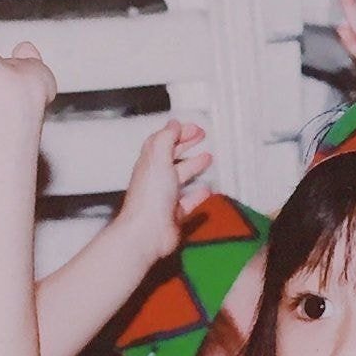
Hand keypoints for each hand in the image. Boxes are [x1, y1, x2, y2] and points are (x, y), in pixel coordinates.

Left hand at [118, 120, 212, 261]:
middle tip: (201, 137)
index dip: (179, 133)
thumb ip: (166, 138)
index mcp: (150, 163)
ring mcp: (165, 197)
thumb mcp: (158, 158)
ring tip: (207, 158)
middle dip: (187, 145)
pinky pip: (188, 202)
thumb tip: (173, 124)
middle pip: (172, 157)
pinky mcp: (174, 215)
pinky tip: (206, 190)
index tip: (195, 128)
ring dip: (194, 166)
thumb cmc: (150, 197)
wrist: (148, 231)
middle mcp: (157, 178)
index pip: (164, 141)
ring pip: (181, 177)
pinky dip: (198, 194)